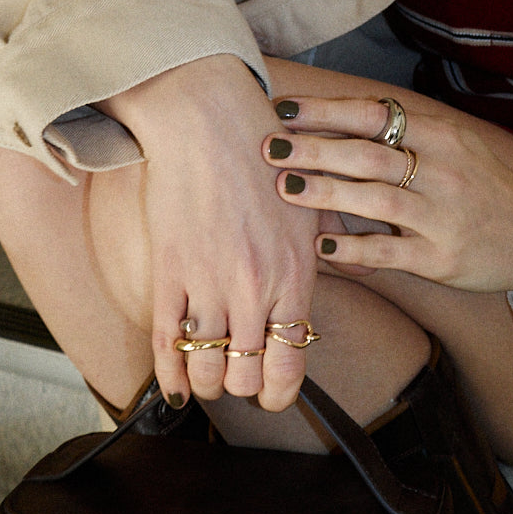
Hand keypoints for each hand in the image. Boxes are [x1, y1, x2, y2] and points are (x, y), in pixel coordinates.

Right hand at [97, 56, 320, 411]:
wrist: (210, 120)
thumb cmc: (265, 154)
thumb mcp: (309, 204)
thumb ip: (324, 248)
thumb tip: (345, 277)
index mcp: (295, 273)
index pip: (289, 366)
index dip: (277, 393)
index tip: (270, 392)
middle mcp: (254, 287)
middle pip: (246, 377)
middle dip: (241, 386)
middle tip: (238, 375)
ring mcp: (209, 282)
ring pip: (206, 370)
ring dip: (207, 382)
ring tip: (208, 372)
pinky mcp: (170, 270)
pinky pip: (167, 345)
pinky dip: (170, 375)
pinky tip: (175, 385)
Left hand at [262, 95, 512, 293]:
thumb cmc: (477, 186)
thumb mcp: (451, 147)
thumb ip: (401, 134)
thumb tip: (331, 120)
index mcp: (440, 137)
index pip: (374, 115)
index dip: (326, 111)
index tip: (284, 110)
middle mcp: (442, 171)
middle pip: (368, 154)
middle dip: (315, 149)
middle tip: (270, 147)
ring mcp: (442, 216)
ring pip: (376, 199)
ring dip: (326, 193)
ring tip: (284, 188)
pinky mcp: (441, 258)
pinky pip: (390, 252)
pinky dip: (354, 248)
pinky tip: (321, 247)